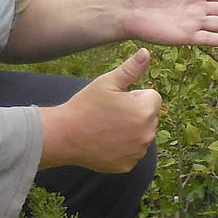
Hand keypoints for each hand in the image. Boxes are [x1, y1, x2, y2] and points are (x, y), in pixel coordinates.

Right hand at [39, 48, 161, 172]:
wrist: (64, 136)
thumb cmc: (85, 106)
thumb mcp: (107, 82)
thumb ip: (131, 69)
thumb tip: (147, 52)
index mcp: (145, 110)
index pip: (153, 97)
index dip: (135, 96)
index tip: (117, 100)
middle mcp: (147, 133)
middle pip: (149, 117)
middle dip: (136, 113)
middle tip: (110, 114)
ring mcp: (138, 152)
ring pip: (142, 135)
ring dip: (131, 131)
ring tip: (107, 127)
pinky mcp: (128, 165)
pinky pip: (132, 152)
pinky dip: (123, 147)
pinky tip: (106, 142)